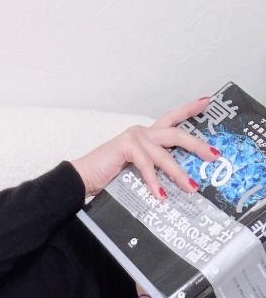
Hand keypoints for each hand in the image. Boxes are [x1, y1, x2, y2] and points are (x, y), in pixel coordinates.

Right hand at [71, 95, 219, 199]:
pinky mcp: (127, 146)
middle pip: (177, 134)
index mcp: (146, 136)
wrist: (82, 178)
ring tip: (191, 187)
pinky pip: (147, 166)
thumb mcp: (135, 173)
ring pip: (165, 155)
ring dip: (179, 173)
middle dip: (197, 145)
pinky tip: (161, 195)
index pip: (172, 119)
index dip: (190, 109)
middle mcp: (143, 132)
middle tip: (214, 155)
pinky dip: (155, 182)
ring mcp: (135, 137)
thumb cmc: (106, 177)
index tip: (207, 102)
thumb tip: (175, 186)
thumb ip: (153, 172)